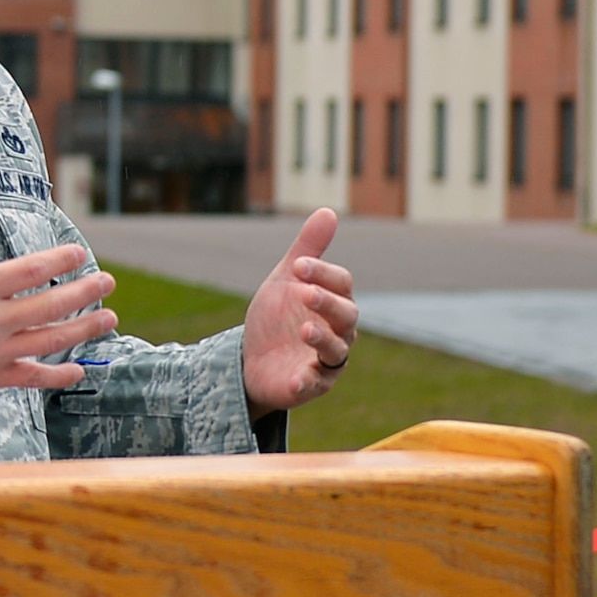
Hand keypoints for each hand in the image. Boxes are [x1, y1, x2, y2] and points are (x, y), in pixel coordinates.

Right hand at [0, 187, 115, 424]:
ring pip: (49, 340)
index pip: (29, 270)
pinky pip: (32, 376)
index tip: (80, 253)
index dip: (59, 259)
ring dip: (83, 329)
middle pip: (50, 304)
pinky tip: (78, 369)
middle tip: (107, 282)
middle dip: (84, 292)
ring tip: (108, 319)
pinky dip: (57, 375)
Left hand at [241, 208, 356, 413]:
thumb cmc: (276, 318)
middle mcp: (338, 331)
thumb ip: (307, 249)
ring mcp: (326, 360)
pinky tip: (296, 377)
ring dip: (322, 339)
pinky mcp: (311, 386)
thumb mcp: (286, 280)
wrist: (249, 359)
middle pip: (347, 316)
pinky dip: (308, 381)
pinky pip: (316, 384)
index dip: (322, 273)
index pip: (342, 284)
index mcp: (334, 302)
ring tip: (303, 329)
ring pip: (337, 351)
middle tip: (305, 293)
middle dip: (327, 303)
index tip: (297, 265)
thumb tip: (328, 210)